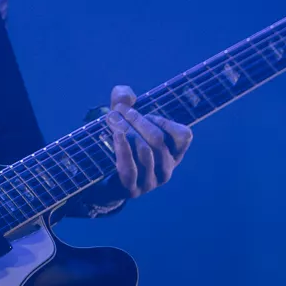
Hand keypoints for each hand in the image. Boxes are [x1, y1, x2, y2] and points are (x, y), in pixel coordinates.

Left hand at [102, 84, 192, 199]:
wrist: (101, 176)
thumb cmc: (119, 142)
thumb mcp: (122, 117)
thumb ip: (123, 98)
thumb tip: (127, 96)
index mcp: (173, 154)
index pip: (183, 136)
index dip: (164, 120)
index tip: (146, 113)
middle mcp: (166, 169)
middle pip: (158, 139)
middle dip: (138, 120)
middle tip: (119, 110)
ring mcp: (151, 182)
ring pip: (144, 151)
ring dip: (127, 130)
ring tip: (112, 119)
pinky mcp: (131, 189)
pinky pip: (130, 168)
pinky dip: (123, 149)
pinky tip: (117, 135)